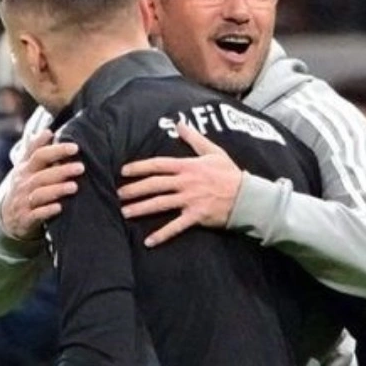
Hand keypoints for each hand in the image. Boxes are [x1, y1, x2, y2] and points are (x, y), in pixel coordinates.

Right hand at [0, 130, 83, 239]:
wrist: (8, 218)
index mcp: (25, 168)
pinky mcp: (26, 218)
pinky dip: (47, 211)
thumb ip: (35, 150)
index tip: (74, 147)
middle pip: (42, 174)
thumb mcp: (25, 168)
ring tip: (74, 187)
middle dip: (61, 170)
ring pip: (40, 193)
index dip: (55, 149)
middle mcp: (23, 183)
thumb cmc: (24, 187)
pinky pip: (36, 214)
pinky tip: (59, 207)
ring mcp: (23, 201)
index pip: (38, 154)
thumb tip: (47, 130)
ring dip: (57, 190)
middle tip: (81, 167)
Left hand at [119, 121, 242, 246]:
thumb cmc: (230, 173)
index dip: (139, 167)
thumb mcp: (213, 151)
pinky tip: (148, 241)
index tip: (123, 171)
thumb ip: (194, 138)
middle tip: (118, 194)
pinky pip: (175, 227)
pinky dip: (162, 235)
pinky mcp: (195, 216)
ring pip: (160, 204)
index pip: (158, 164)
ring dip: (141, 208)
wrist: (247, 196)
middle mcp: (185, 182)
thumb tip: (179, 123)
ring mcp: (189, 200)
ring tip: (125, 212)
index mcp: (188, 166)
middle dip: (134, 189)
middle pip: (154, 185)